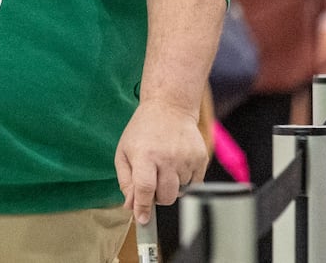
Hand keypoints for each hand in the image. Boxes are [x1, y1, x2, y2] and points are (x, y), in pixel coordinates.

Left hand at [115, 99, 206, 225]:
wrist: (170, 106)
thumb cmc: (143, 129)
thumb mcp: (124, 151)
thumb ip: (126, 181)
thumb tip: (131, 206)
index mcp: (145, 155)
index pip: (145, 190)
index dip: (143, 208)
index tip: (143, 219)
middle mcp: (167, 157)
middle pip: (166, 196)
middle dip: (158, 198)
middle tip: (153, 184)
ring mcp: (186, 158)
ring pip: (180, 191)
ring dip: (171, 186)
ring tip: (165, 166)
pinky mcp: (201, 158)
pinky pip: (194, 184)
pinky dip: (184, 180)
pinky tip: (177, 164)